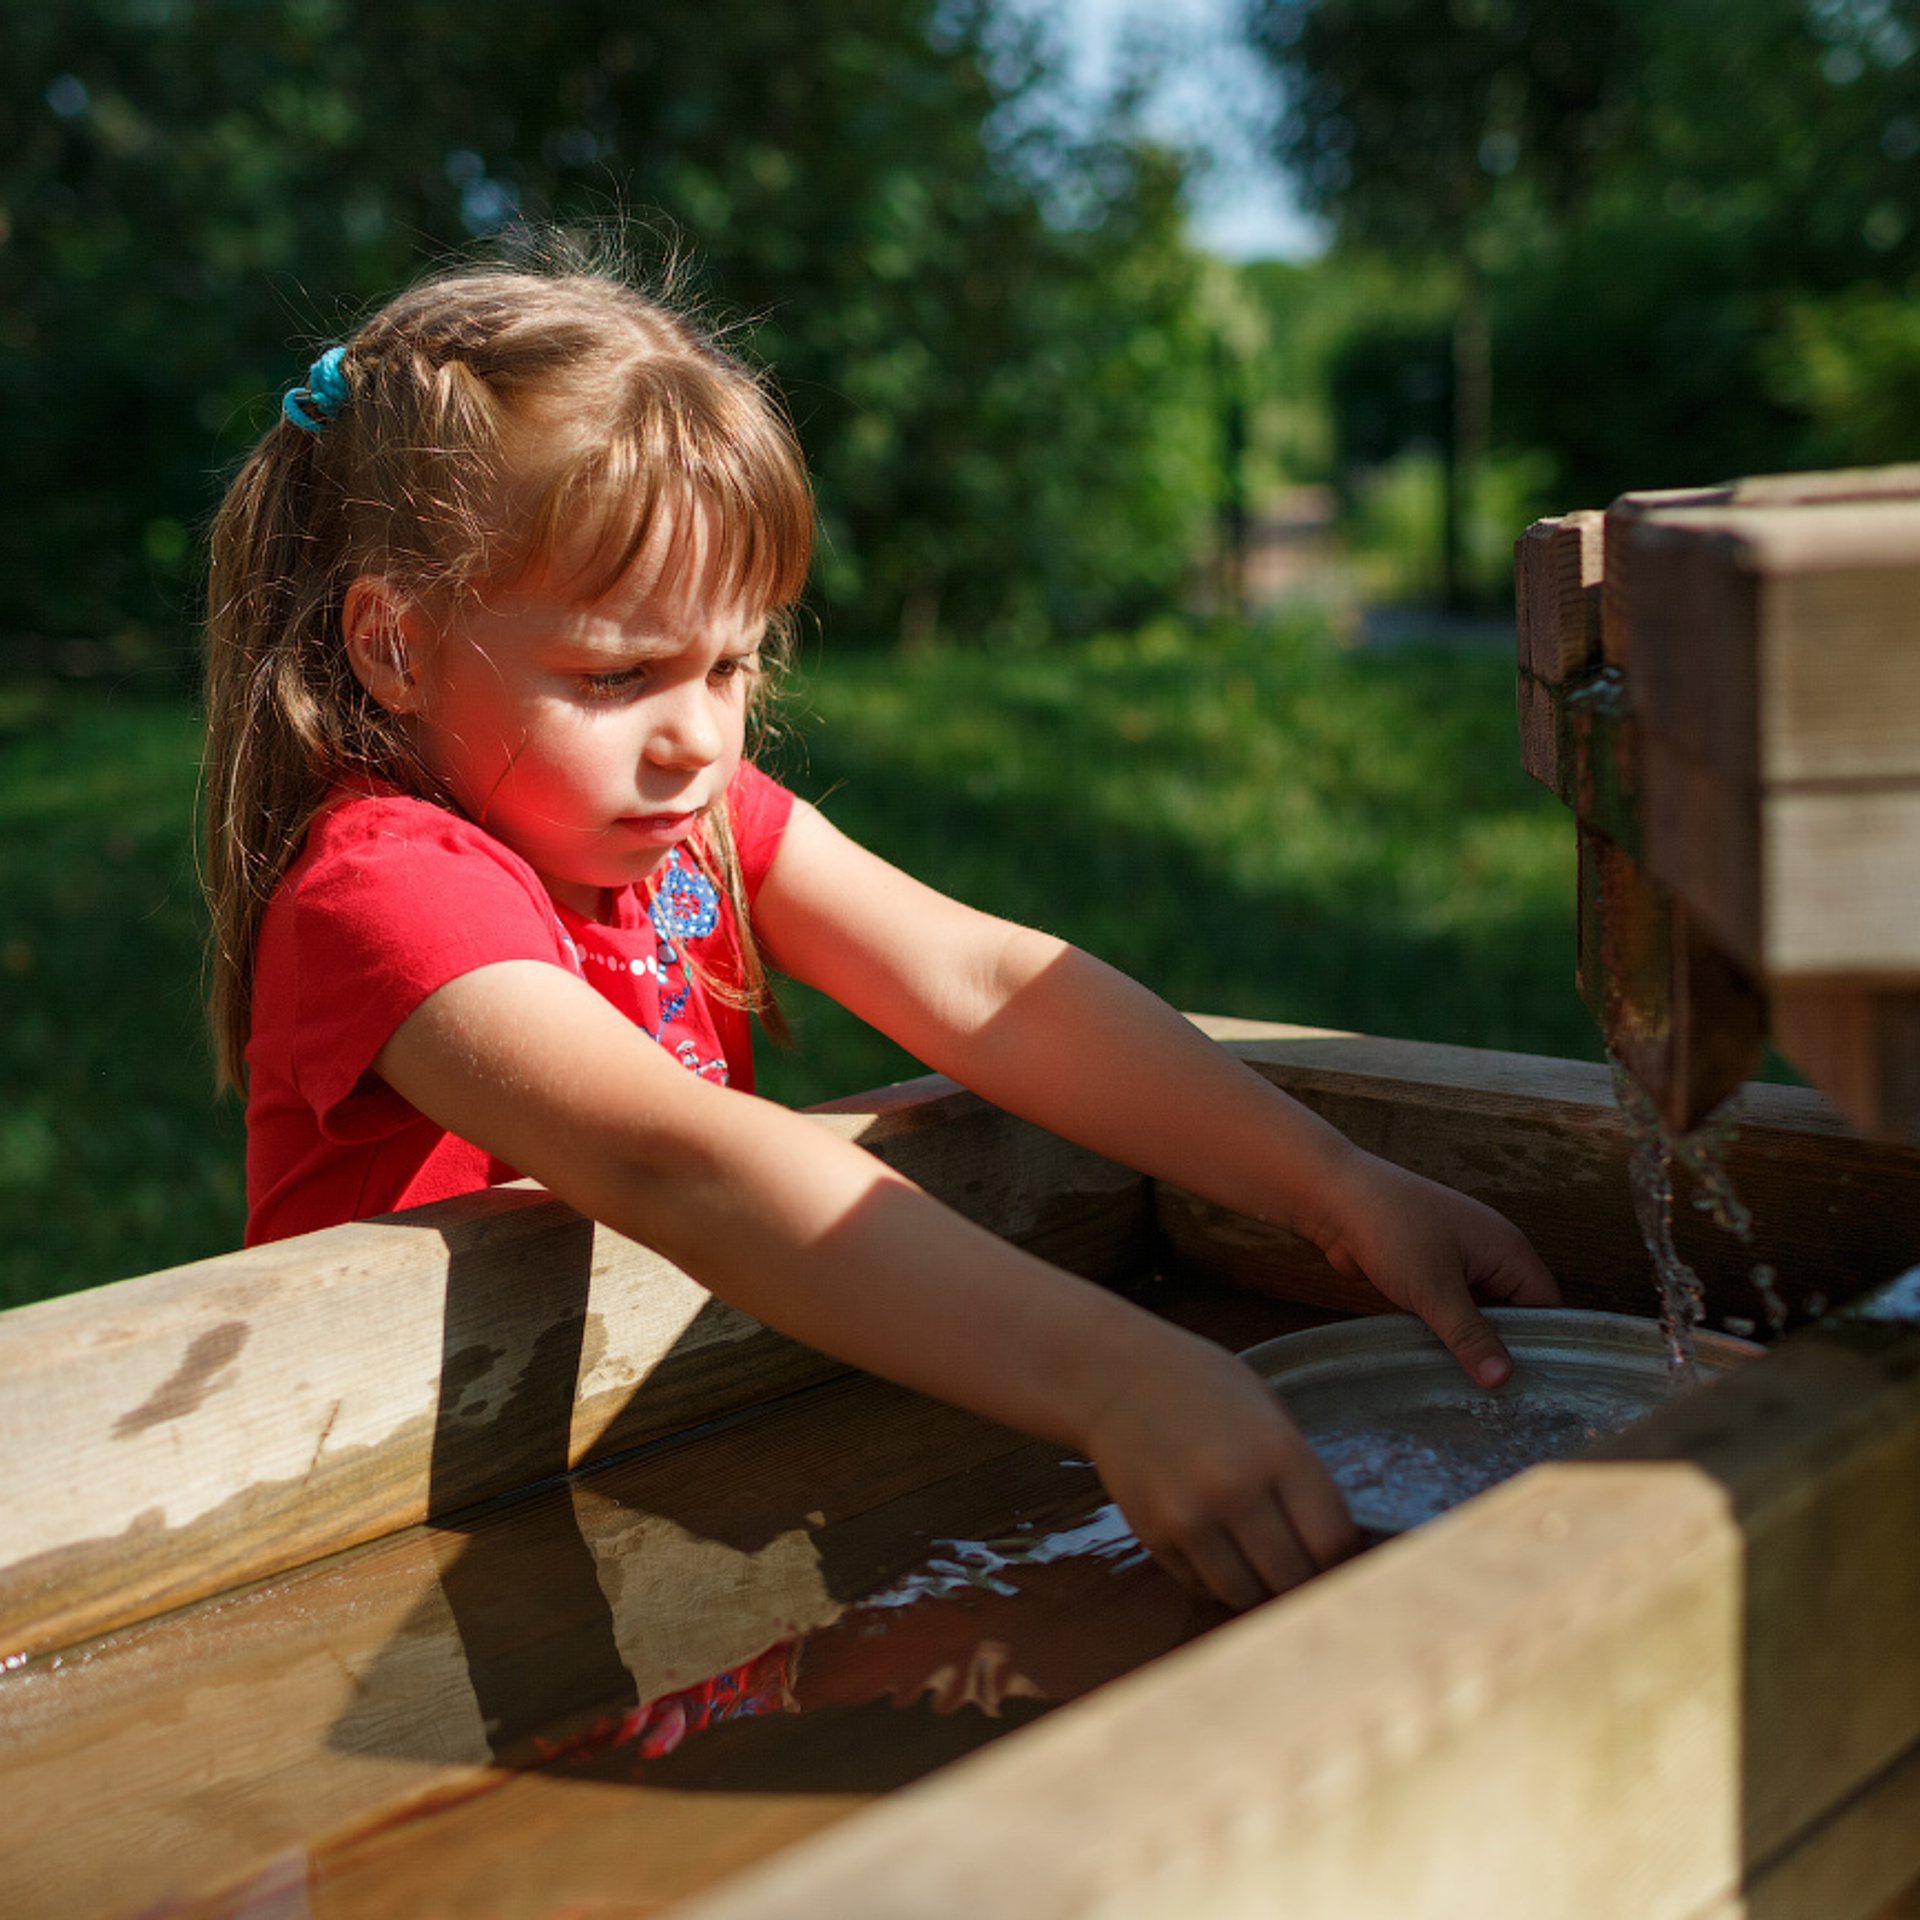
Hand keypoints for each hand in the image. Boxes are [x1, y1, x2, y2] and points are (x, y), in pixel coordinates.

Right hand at [1081, 1329, 1360, 1610]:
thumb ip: (1300, 1472)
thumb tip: (1336, 1540)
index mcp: (1277, 1453)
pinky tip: (1215, 1545)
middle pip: (1294, 1579)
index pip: (1332, 1542)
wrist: (1113, 1376)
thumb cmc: (1201, 1386)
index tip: (1343, 1560)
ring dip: (1260, 1588)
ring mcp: (1190, 1519)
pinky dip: (1215, 1577)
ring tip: (1260, 1563)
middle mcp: (1236, 1492)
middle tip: (1305, 1569)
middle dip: (1306, 1581)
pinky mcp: (1154, 1537)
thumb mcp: (1267, 1410)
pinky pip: (1201, 1585)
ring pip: (1246, 1595)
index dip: (1347, 1561)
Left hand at [1309, 1152, 1561, 1387]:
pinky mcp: (1427, 1272)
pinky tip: (1441, 1366)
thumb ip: (1470, 1335)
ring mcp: (1457, 1262)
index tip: (1536, 1388)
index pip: (1546, 1305)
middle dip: (1505, 1349)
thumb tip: (1504, 1379)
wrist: (1333, 1198)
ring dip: (1471, 1343)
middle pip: (1514, 1313)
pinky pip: (1449, 1309)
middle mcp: (1489, 1254)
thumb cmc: (1391, 1230)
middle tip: (1503, 1401)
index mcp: (1507, 1249)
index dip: (1544, 1344)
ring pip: (1478, 1314)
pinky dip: (1446, 1332)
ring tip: (1473, 1392)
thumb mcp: (1434, 1289)